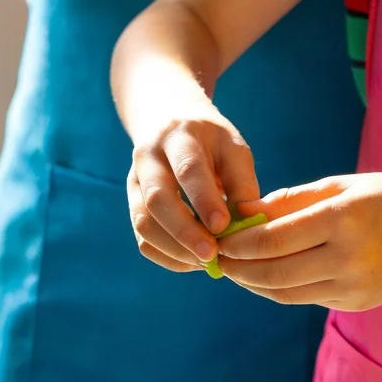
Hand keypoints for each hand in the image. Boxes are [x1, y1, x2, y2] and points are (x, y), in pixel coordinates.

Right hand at [126, 110, 262, 269]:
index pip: (188, 170)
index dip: (204, 201)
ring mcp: (134, 182)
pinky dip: (168, 256)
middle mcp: (148, 157)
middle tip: (212, 255)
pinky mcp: (132, 204)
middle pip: (157, 199)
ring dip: (176, 249)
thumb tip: (248, 224)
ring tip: (207, 262)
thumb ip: (242, 183)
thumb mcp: (232, 148)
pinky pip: (143, 240)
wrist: (168, 120)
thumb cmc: (210, 140)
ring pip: (144, 224)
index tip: (223, 227)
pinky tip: (193, 260)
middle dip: (185, 232)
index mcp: (179, 136)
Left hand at [207, 174, 381, 309]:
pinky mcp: (355, 303)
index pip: (274, 239)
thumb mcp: (342, 186)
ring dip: (253, 283)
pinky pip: (305, 298)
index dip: (240, 243)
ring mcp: (353, 286)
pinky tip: (266, 275)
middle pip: (274, 272)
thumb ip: (290, 201)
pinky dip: (279, 289)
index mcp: (343, 220)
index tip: (220, 238)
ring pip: (285, 292)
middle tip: (217, 259)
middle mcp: (348, 257)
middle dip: (239, 268)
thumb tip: (242, 214)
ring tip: (235, 270)